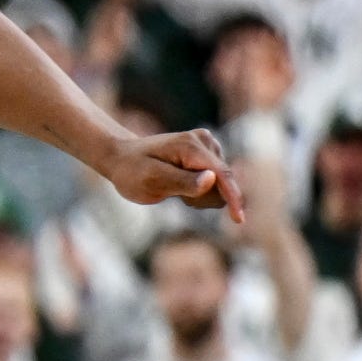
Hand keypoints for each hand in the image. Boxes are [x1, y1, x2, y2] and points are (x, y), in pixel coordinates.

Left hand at [102, 127, 245, 220]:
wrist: (123, 158)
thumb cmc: (132, 171)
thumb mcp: (151, 180)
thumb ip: (182, 181)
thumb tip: (212, 179)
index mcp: (190, 146)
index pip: (221, 174)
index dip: (232, 197)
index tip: (239, 219)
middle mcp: (204, 141)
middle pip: (224, 182)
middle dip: (203, 197)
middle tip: (174, 195)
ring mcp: (208, 146)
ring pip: (221, 186)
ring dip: (200, 196)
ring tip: (175, 188)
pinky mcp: (209, 155)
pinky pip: (217, 184)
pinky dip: (200, 191)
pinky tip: (181, 185)